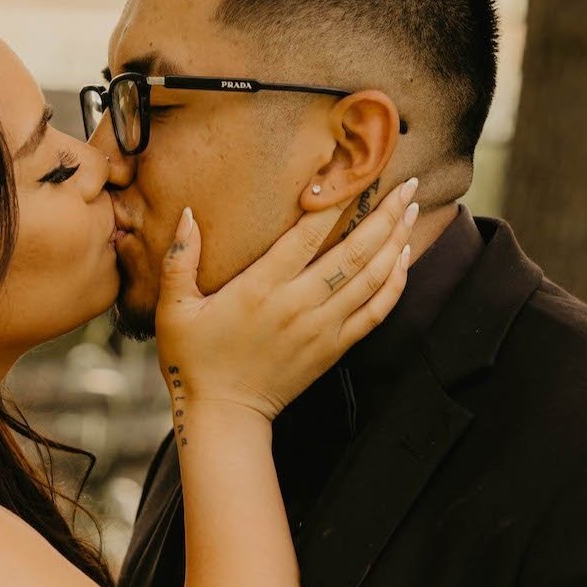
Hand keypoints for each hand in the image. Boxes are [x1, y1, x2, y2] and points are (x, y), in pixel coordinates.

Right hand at [153, 175, 418, 420]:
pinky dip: (395, 284)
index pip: (307, 234)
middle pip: (353, 251)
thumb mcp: (174, 309)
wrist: (224, 415)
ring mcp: (322, 327)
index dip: (334, 200)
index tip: (353, 171)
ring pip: (372, 278)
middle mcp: (298, 305)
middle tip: (406, 184)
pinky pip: (376, 312)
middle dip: (384, 214)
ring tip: (413, 210)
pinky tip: (404, 259)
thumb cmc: (194, 360)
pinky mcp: (334, 347)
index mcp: (261, 288)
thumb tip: (188, 213)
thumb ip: (180, 259)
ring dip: (397, 242)